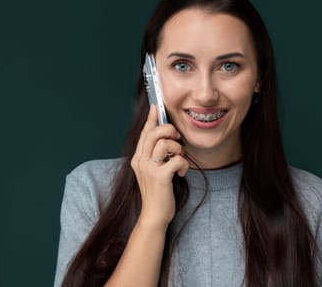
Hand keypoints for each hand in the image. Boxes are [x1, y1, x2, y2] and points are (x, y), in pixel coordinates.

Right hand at [130, 105, 189, 230]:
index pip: (144, 133)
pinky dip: (184, 164)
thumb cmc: (157, 193)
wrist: (154, 215)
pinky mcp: (160, 177)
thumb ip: (155, 157)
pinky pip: (177, 159)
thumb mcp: (152, 172)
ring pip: (165, 143)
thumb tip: (166, 140)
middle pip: (154, 133)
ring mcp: (149, 169)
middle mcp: (140, 161)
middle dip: (170, 131)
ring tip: (180, 159)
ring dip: (178, 149)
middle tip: (177, 140)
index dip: (151, 118)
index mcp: (138, 158)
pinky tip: (182, 173)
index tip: (156, 106)